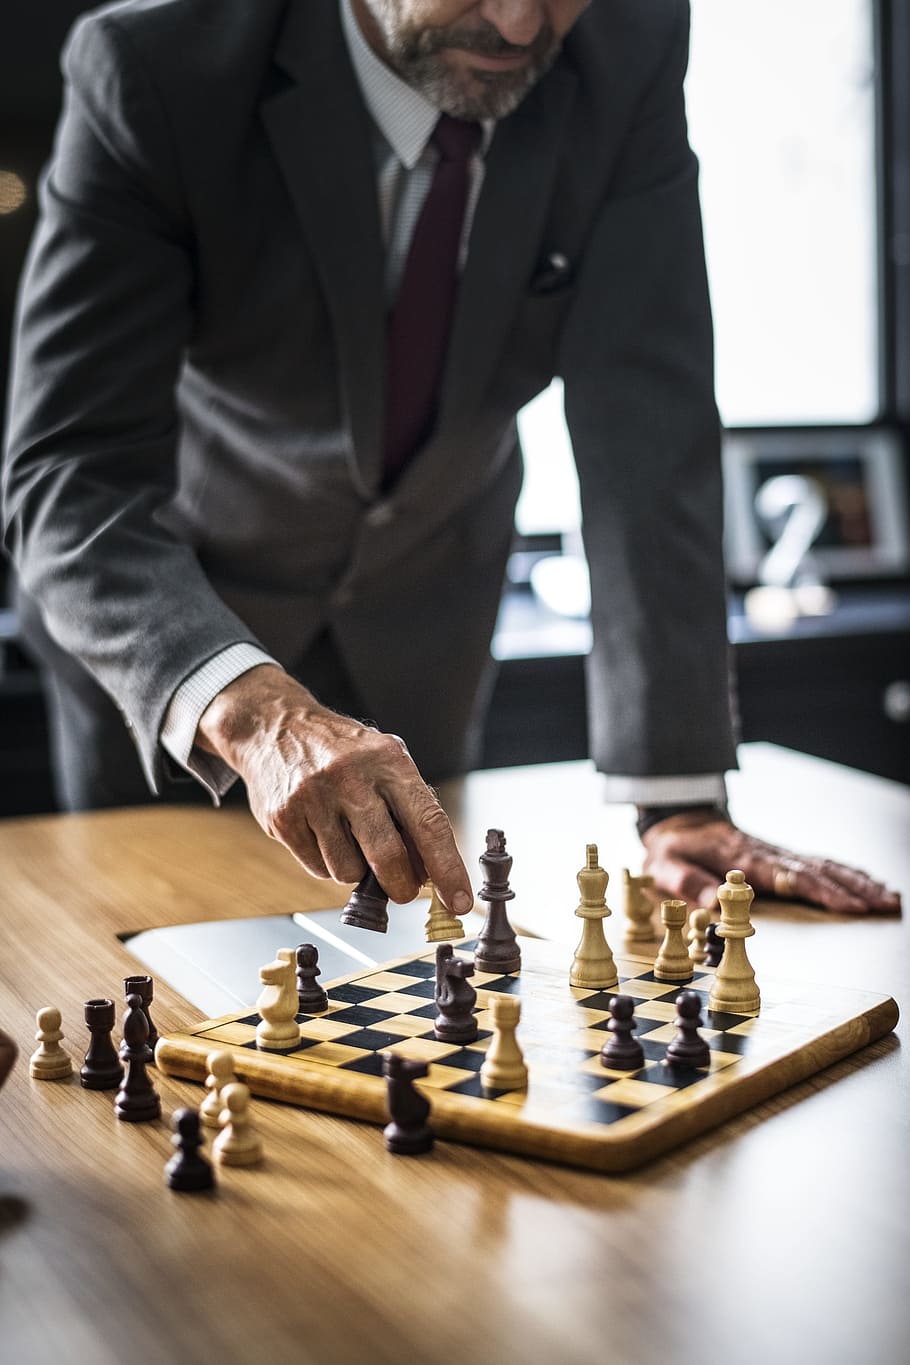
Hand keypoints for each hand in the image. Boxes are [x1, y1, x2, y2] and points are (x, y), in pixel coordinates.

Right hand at [196, 664, 473, 913]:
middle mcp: (351, 777)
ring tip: (351, 840)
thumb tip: (431, 871)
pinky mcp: (284, 818)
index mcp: (388, 761)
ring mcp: (313, 798)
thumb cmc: (344, 751)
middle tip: (403, 890)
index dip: (448, 868)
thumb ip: (411, 810)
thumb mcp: (386, 762)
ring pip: (349, 872)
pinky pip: (318, 868)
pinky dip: (328, 863)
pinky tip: (325, 835)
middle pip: (389, 857)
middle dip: (402, 887)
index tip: (459, 901)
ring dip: (358, 872)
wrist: (275, 727)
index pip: (429, 823)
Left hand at [641, 809, 901, 914]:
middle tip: (885, 905)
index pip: (787, 876)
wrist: (677, 819)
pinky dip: (846, 873)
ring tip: (890, 898)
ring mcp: (775, 852)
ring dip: (857, 882)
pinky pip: (818, 863)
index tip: (847, 906)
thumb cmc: (671, 848)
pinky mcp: (779, 855)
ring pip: (823, 865)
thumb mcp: (665, 864)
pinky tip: (869, 883)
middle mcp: (765, 853)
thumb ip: (687, 882)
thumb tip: (712, 904)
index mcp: (741, 858)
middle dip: (852, 889)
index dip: (820, 891)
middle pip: (816, 871)